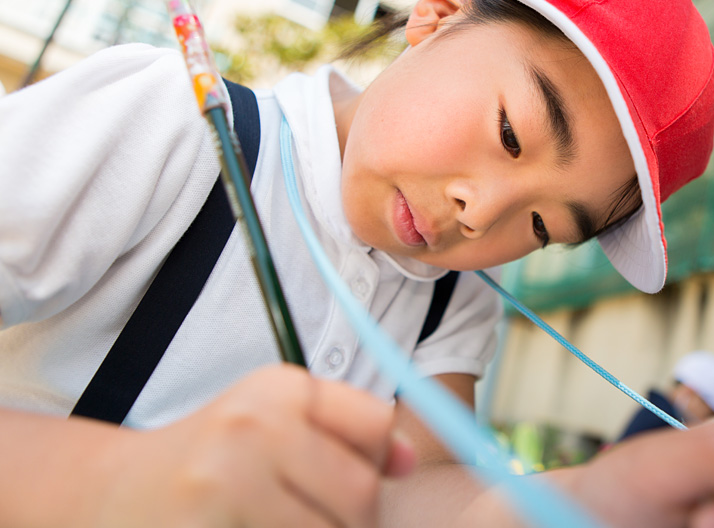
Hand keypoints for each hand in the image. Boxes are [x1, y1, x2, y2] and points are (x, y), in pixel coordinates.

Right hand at [90, 364, 414, 526]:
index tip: (350, 482)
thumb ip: (347, 431)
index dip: (374, 463)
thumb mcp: (276, 424)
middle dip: (354, 519)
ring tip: (288, 523)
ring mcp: (226, 484)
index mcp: (279, 389)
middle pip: (361, 492)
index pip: (375, 425)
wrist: (114, 493)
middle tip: (320, 518)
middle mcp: (253, 427)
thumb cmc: (212, 459)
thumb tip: (409, 458)